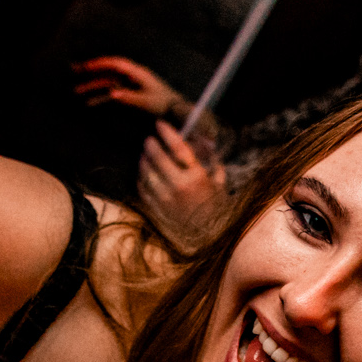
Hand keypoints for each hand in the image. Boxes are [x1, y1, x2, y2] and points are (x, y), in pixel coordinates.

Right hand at [73, 56, 181, 119]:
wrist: (174, 110)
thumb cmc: (162, 104)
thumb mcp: (147, 102)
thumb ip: (129, 98)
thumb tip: (112, 94)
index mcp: (137, 73)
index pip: (115, 64)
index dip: (100, 63)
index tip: (86, 66)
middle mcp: (131, 75)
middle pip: (108, 70)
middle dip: (91, 70)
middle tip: (74, 69)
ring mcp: (129, 84)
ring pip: (107, 82)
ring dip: (92, 85)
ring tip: (76, 90)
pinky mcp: (128, 93)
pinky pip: (111, 93)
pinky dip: (100, 97)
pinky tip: (89, 103)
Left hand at [137, 121, 226, 241]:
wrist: (210, 237)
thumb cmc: (217, 207)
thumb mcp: (220, 182)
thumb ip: (212, 160)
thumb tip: (203, 141)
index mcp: (197, 177)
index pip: (178, 147)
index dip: (167, 132)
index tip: (160, 124)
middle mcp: (179, 186)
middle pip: (158, 157)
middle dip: (151, 145)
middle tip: (149, 139)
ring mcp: (165, 199)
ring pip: (147, 172)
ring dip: (144, 160)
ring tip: (144, 155)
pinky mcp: (157, 210)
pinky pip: (143, 189)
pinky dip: (141, 178)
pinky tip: (143, 173)